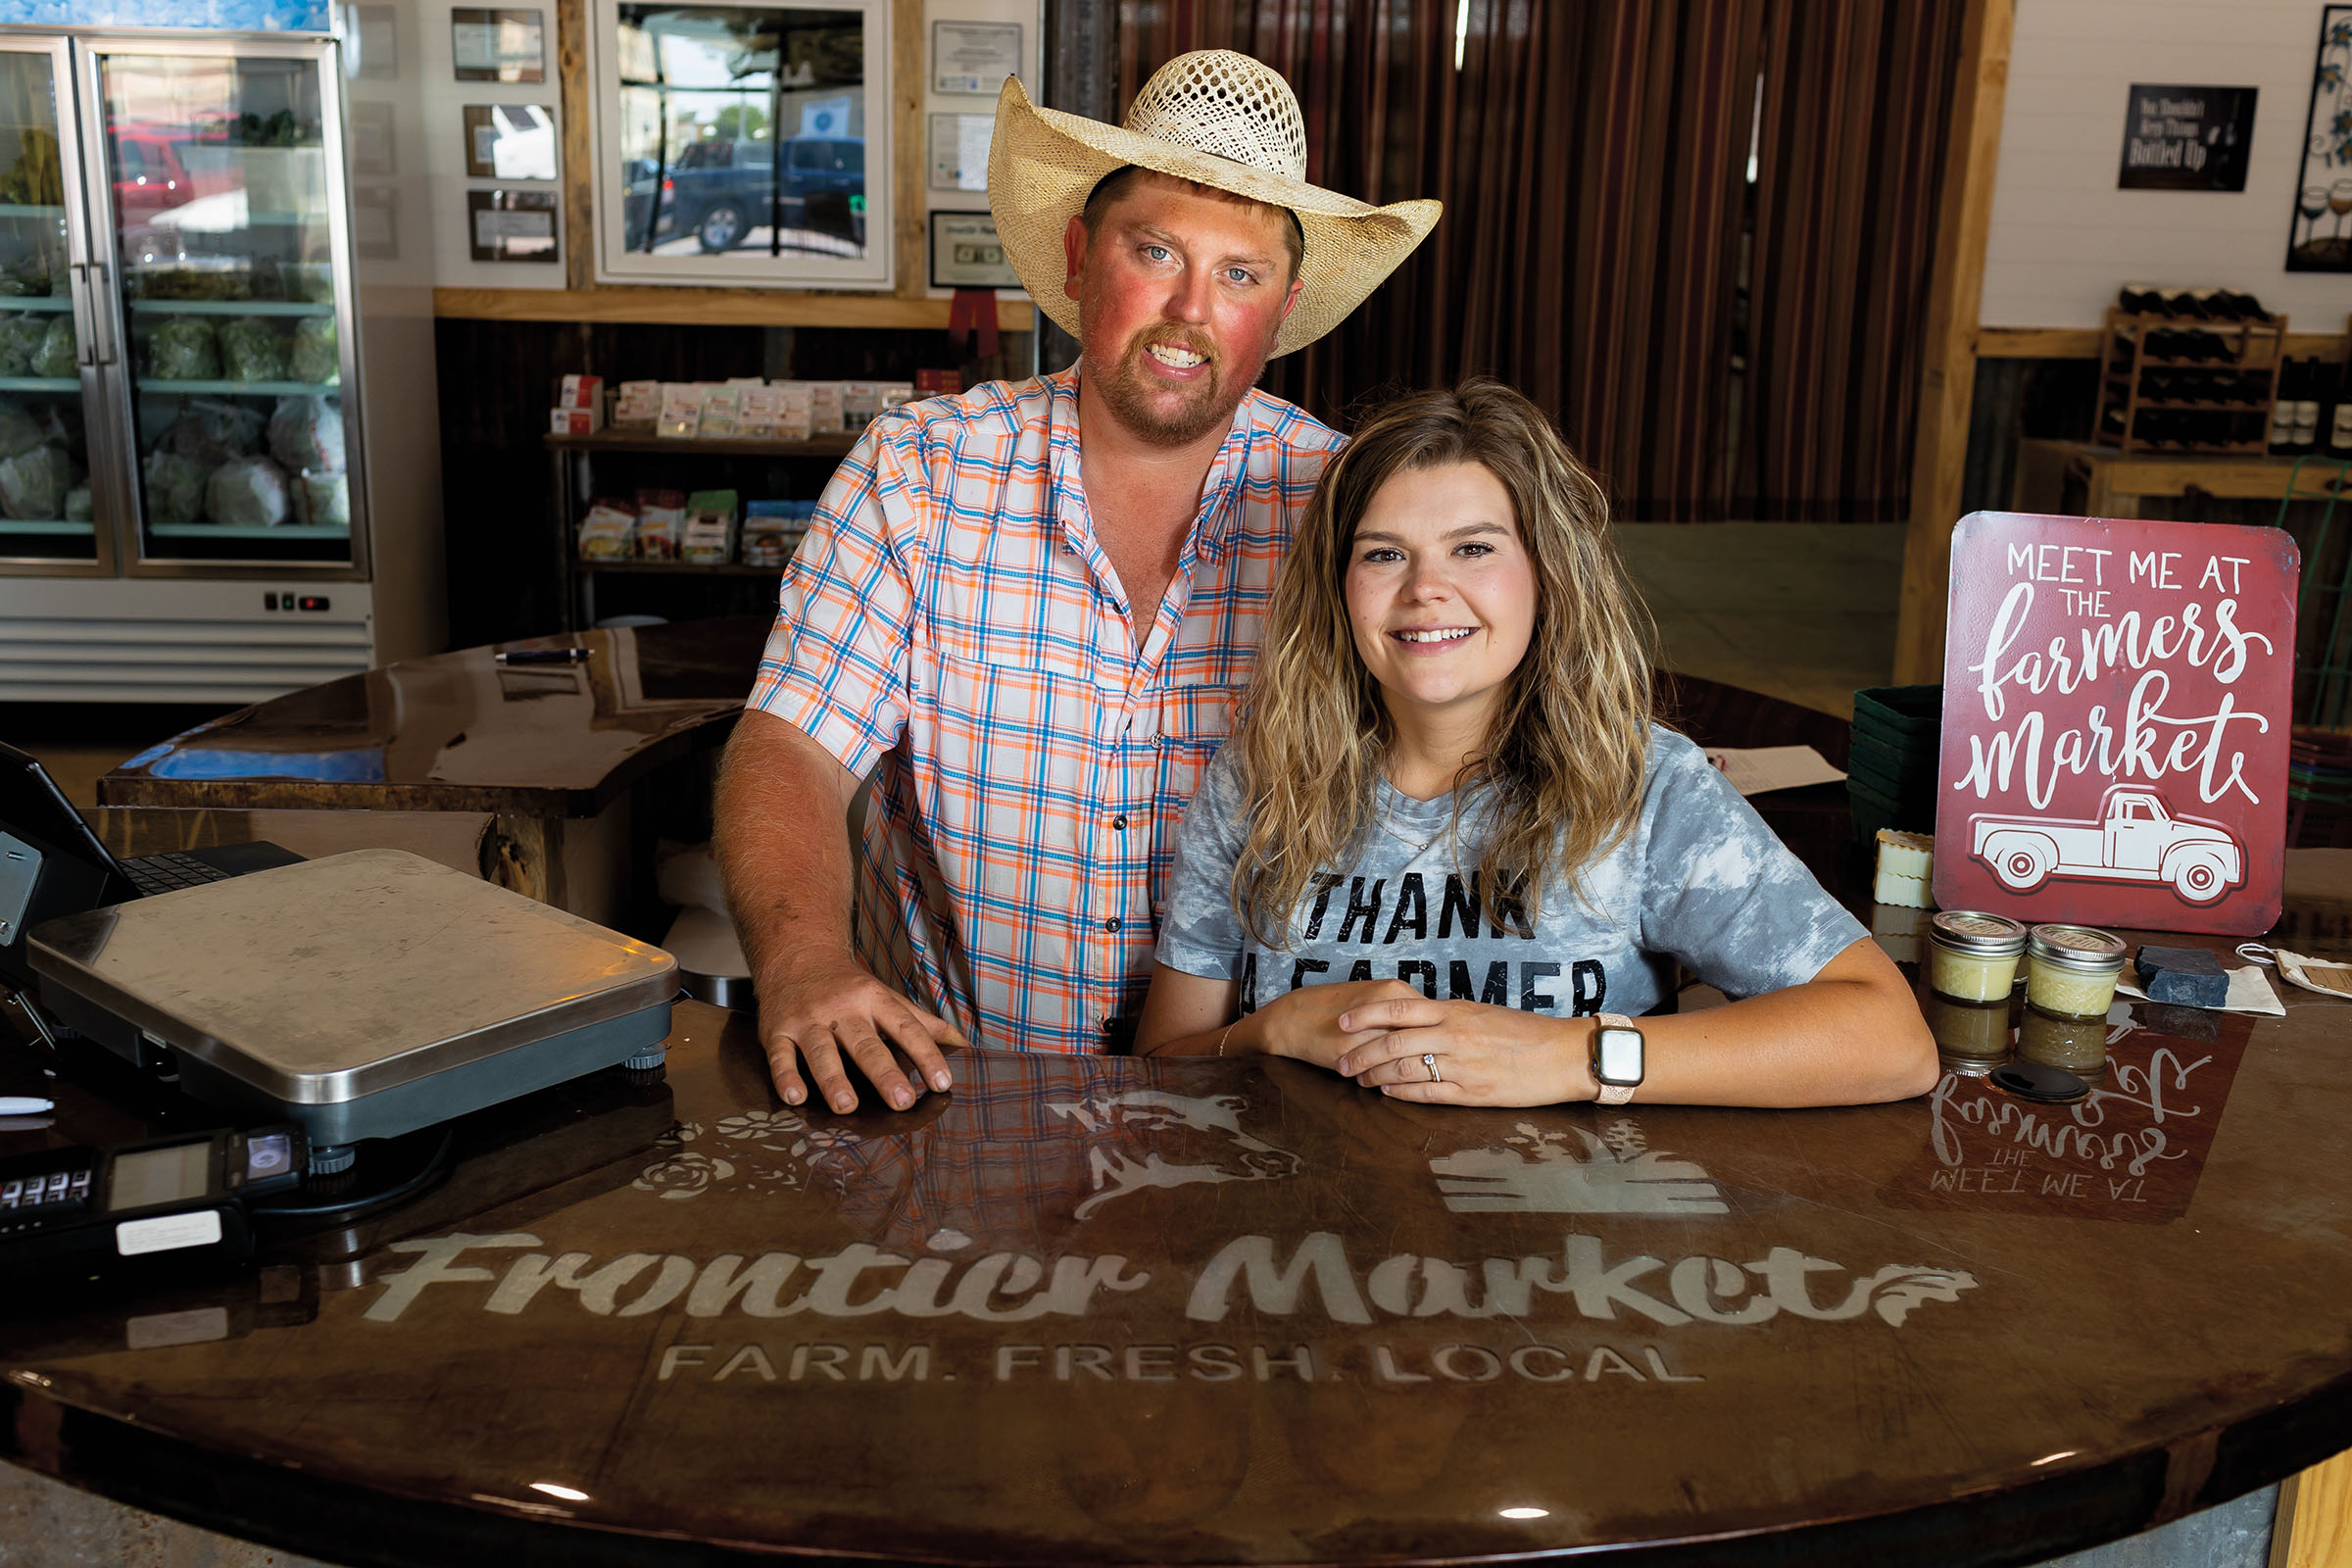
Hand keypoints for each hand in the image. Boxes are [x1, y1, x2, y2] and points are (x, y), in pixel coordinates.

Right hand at [757, 956, 964, 1113]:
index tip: (943, 1081)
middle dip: (883, 1073)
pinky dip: (785, 1076)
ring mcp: (808, 1020)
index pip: (905, 1028)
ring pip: (821, 1051)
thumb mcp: (886, 996)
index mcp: (874, 1000)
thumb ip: (921, 1022)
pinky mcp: (777, 1030)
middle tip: (901, 1101)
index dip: (926, 1054)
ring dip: (833, 1079)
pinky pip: (779, 1055)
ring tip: (847, 1107)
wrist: (795, 955)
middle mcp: (842, 1010)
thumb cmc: (848, 986)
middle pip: (865, 1044)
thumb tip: (962, 1042)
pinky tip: (794, 1097)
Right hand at [1248, 978, 1421, 1069]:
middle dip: (1427, 1060)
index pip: (1432, 1022)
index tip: (1436, 1053)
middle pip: (1423, 1041)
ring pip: (1405, 1059)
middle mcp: (1386, 1009)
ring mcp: (1370, 1031)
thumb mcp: (1374, 999)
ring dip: (1407, 1073)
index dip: (1436, 1042)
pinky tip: (1379, 1080)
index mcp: (1395, 992)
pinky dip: (1386, 1079)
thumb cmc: (1335, 1007)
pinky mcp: (1352, 1051)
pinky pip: (1382, 1071)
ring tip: (1402, 1079)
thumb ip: (1403, 1013)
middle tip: (1426, 1071)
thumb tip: (1431, 1032)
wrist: (1295, 1016)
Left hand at [1332, 996, 1593, 1105]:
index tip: (1341, 1023)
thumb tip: (1419, 1021)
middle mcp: (1454, 1035)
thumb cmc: (1527, 1033)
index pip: (1398, 1009)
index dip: (1364, 1016)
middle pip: (1392, 1042)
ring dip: (1376, 1075)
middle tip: (1340, 1062)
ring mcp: (1462, 1065)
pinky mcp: (1473, 1092)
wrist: (1564, 1055)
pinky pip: (1427, 1093)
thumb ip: (1450, 1018)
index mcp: (1456, 1011)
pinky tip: (1386, 1092)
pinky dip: (1401, 1093)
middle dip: (1360, 1053)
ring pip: (1404, 1069)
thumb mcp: (1484, 1015)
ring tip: (1359, 1080)